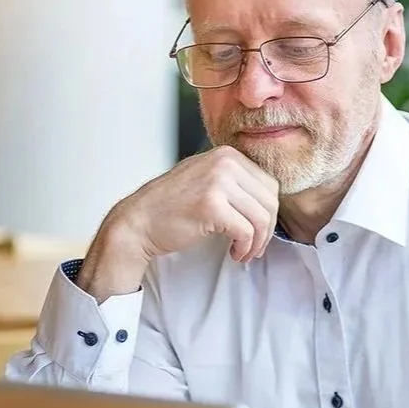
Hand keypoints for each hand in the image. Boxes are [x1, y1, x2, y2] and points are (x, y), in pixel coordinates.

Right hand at [77, 147, 278, 299]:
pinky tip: (234, 253)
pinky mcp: (212, 206)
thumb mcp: (207, 179)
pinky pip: (246, 231)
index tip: (257, 231)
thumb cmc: (171, 206)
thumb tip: (270, 200)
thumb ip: (236, 182)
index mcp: (227, 154)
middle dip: (267, 230)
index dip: (268, 213)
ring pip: (262, 218)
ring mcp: (218, 182)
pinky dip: (245, 248)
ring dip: (257, 242)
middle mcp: (225, 162)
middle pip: (270, 200)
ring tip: (244, 252)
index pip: (269, 184)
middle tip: (254, 247)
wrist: (138, 222)